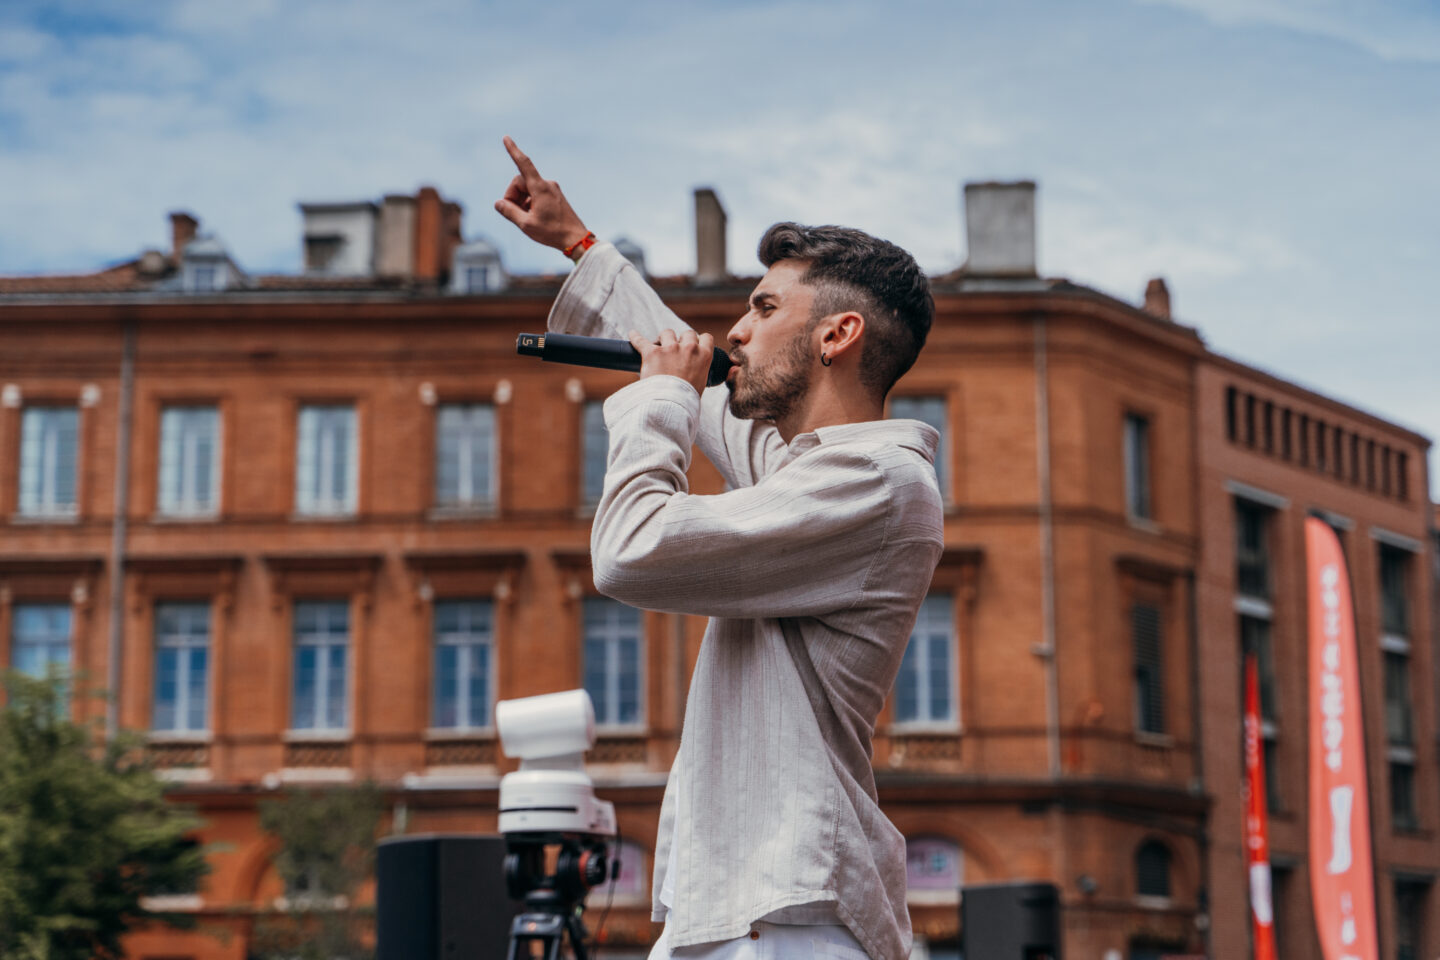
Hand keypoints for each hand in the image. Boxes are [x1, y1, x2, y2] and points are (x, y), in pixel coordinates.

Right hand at [493, 136, 590, 250]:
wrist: (576, 239)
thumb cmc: (552, 232)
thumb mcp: (526, 225)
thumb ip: (509, 212)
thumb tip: (498, 203)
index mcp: (540, 188)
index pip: (524, 164)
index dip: (513, 150)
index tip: (506, 138)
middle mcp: (547, 184)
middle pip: (520, 182)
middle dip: (513, 196)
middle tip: (513, 214)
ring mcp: (552, 189)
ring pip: (527, 189)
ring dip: (521, 201)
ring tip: (526, 219)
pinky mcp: (555, 196)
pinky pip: (536, 194)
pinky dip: (529, 203)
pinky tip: (533, 217)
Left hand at [628, 328, 714, 396]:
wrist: (671, 405)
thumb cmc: (686, 400)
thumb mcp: (700, 384)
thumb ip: (698, 373)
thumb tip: (690, 375)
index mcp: (704, 356)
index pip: (706, 338)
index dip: (699, 341)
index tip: (693, 346)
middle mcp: (688, 348)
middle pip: (687, 333)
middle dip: (681, 340)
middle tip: (675, 350)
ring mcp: (669, 349)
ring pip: (667, 333)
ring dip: (663, 339)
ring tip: (658, 347)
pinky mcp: (651, 353)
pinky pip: (640, 340)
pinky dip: (635, 337)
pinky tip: (632, 334)